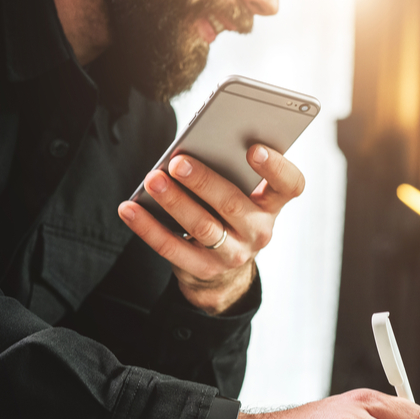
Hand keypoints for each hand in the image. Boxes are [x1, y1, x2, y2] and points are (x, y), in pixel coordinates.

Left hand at [117, 145, 304, 314]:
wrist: (225, 270)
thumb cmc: (228, 213)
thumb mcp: (241, 194)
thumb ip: (230, 170)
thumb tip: (192, 148)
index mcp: (272, 204)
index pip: (289, 185)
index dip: (276, 167)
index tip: (253, 149)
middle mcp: (258, 231)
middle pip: (233, 204)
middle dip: (204, 181)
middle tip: (178, 162)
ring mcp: (232, 254)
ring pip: (202, 226)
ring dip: (175, 201)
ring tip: (153, 180)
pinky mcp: (203, 269)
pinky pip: (172, 248)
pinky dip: (148, 227)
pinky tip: (129, 208)